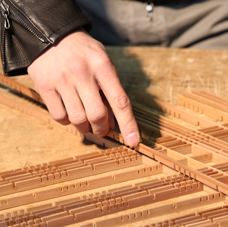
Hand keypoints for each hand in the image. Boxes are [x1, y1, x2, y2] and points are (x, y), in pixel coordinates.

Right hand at [27, 29, 139, 145]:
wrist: (51, 35)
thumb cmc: (84, 54)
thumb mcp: (103, 64)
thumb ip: (110, 91)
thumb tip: (113, 124)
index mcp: (102, 66)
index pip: (120, 101)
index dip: (128, 124)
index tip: (134, 141)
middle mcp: (82, 73)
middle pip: (97, 115)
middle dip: (102, 128)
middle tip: (102, 128)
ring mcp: (62, 81)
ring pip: (78, 119)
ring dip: (85, 127)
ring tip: (86, 120)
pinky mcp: (44, 87)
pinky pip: (60, 117)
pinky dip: (68, 121)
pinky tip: (70, 112)